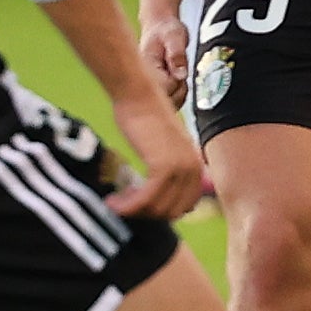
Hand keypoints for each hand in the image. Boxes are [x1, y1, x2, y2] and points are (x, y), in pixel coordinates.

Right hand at [103, 92, 210, 221]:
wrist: (138, 95)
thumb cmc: (144, 117)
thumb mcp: (164, 147)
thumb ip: (168, 169)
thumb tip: (156, 195)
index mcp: (197, 166)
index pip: (185, 207)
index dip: (160, 212)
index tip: (139, 208)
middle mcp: (194, 169)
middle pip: (171, 211)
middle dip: (145, 214)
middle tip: (123, 207)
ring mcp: (180, 168)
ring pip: (157, 208)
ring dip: (132, 211)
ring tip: (114, 204)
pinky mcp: (163, 166)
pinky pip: (146, 199)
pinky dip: (128, 205)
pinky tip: (113, 202)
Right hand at [138, 11, 192, 103]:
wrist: (160, 28)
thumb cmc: (165, 30)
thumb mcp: (174, 36)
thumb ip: (177, 55)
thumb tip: (181, 75)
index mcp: (144, 69)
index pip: (164, 89)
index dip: (176, 82)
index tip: (176, 68)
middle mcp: (143, 81)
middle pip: (166, 102)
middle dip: (178, 89)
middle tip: (177, 69)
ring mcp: (149, 88)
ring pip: (170, 104)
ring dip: (180, 91)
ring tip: (176, 71)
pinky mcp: (156, 91)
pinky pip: (171, 102)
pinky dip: (179, 94)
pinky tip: (176, 79)